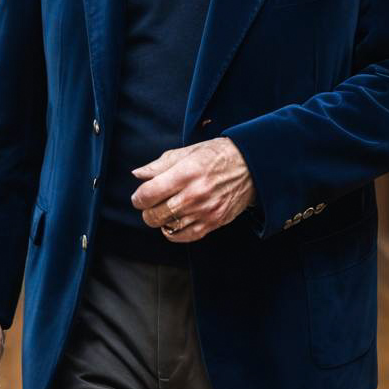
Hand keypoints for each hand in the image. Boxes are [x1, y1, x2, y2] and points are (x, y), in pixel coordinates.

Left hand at [130, 137, 255, 242]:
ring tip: (164, 210)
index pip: (148, 193)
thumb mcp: (187, 152)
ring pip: (167, 227)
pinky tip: (173, 222)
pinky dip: (173, 233)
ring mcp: (204, 211)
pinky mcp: (213, 223)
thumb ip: (160, 165)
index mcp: (185, 173)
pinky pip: (184, 236)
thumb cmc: (216, 156)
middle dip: (146, 210)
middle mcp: (194, 194)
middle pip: (154, 214)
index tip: (139, 196)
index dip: (138, 197)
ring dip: (160, 221)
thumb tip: (137, 174)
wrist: (250, 167)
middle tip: (150, 204)